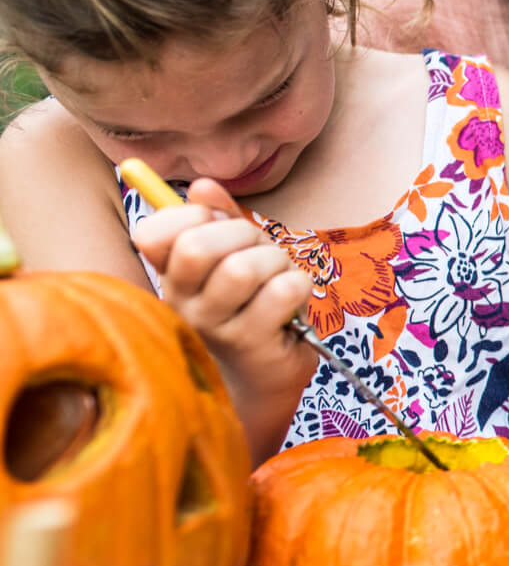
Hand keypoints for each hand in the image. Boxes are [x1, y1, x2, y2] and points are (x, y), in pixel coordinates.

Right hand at [128, 178, 313, 387]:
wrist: (261, 379)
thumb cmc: (250, 310)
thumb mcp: (232, 257)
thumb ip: (219, 219)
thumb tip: (202, 185)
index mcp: (171, 276)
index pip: (152, 232)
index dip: (193, 215)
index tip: (219, 225)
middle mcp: (182, 302)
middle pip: (198, 246)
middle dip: (244, 235)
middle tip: (261, 252)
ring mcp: (214, 326)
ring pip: (243, 268)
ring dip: (276, 263)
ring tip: (279, 278)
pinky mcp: (252, 343)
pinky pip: (281, 291)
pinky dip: (299, 286)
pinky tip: (293, 303)